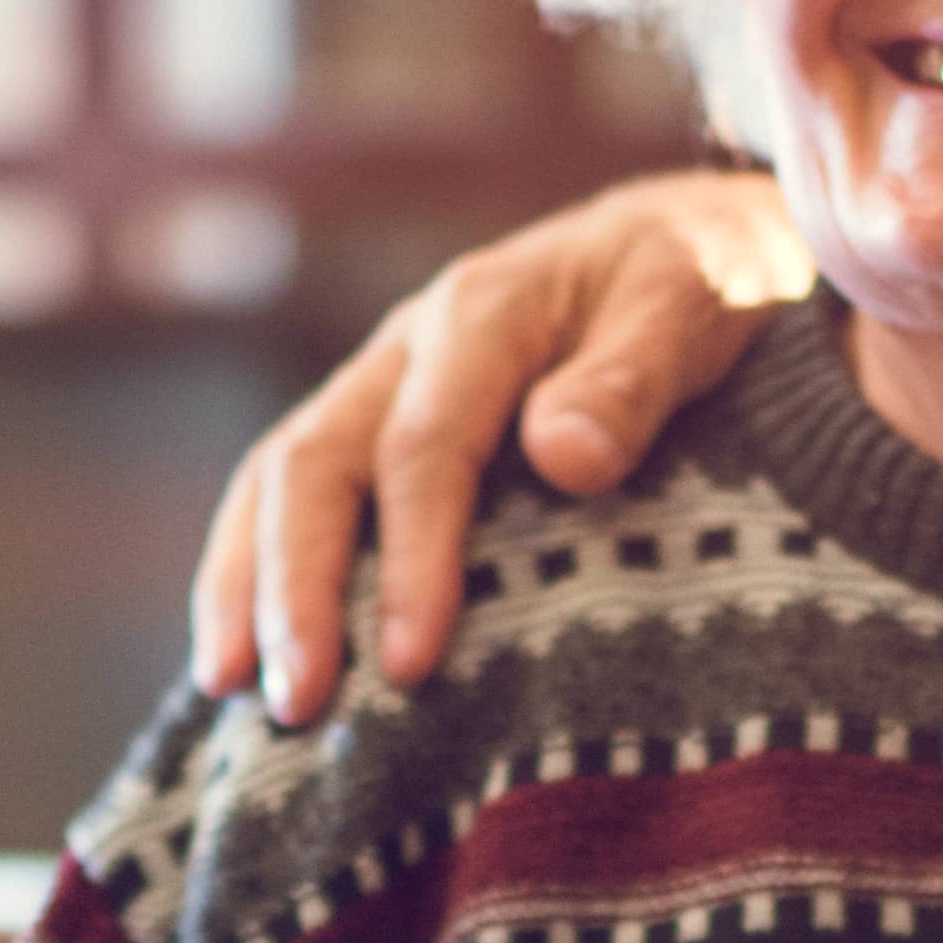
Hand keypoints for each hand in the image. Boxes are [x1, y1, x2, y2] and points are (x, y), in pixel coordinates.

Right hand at [184, 174, 817, 719]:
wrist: (697, 240)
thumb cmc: (706, 286)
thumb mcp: (693, 308)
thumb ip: (633, 379)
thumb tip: (563, 455)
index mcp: (484, 313)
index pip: (424, 446)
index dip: (411, 557)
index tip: (409, 663)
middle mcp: (411, 344)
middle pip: (316, 462)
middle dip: (296, 588)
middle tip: (296, 702)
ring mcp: (384, 381)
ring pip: (280, 474)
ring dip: (250, 584)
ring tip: (235, 691)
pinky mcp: (380, 420)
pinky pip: (293, 488)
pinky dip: (254, 567)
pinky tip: (242, 652)